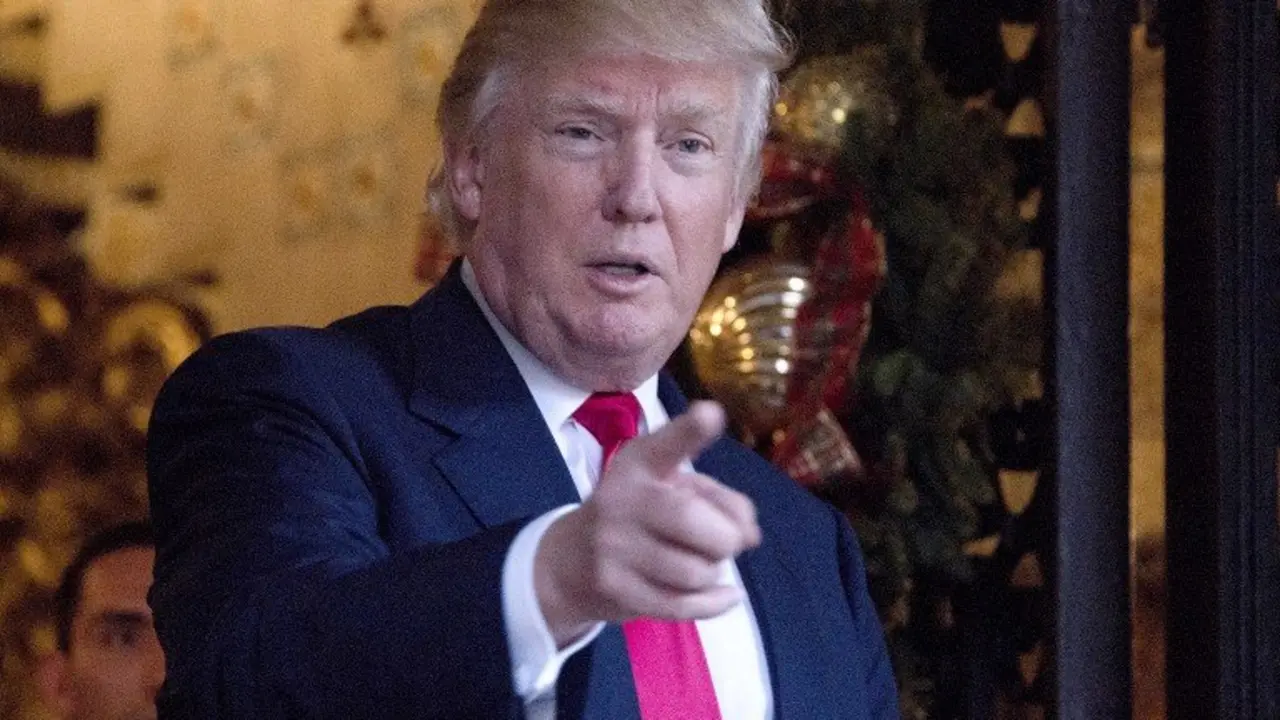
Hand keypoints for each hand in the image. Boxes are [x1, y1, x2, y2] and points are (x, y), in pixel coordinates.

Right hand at [534, 401, 761, 646]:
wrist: (569, 562)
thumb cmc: (640, 516)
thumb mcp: (674, 490)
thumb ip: (721, 500)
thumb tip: (749, 534)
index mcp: (640, 463)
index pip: (667, 445)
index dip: (690, 431)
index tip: (710, 413)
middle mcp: (621, 499)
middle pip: (692, 521)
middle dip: (726, 539)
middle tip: (724, 542)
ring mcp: (613, 546)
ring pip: (695, 571)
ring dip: (713, 572)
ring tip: (699, 563)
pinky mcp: (615, 589)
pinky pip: (684, 605)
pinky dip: (715, 603)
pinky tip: (724, 595)